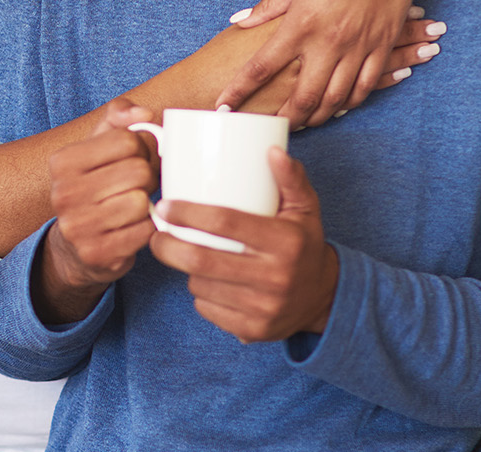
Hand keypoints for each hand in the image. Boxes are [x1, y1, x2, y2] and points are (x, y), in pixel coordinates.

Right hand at [33, 98, 159, 324]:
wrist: (74, 245)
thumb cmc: (94, 186)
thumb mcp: (98, 145)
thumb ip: (119, 116)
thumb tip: (145, 114)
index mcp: (62, 161)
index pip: (127, 140)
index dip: (141, 149)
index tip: (133, 159)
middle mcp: (63, 193)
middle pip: (138, 171)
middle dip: (147, 177)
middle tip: (138, 186)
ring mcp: (77, 227)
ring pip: (141, 202)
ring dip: (146, 205)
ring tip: (133, 206)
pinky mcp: (95, 254)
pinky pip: (144, 232)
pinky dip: (147, 229)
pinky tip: (133, 228)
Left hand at [149, 148, 337, 343]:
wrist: (324, 298)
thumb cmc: (304, 245)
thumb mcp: (306, 209)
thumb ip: (291, 178)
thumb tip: (271, 149)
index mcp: (285, 242)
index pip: (226, 223)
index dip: (189, 213)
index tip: (165, 206)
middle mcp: (275, 277)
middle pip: (202, 261)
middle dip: (168, 246)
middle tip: (156, 233)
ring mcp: (263, 308)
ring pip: (200, 286)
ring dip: (185, 270)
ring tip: (185, 255)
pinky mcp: (253, 331)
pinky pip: (208, 310)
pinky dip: (199, 294)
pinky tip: (204, 282)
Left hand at [218, 0, 433, 126]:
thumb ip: (271, 6)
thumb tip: (241, 21)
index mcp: (301, 21)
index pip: (261, 66)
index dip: (240, 90)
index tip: (223, 107)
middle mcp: (329, 40)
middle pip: (303, 96)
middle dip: (284, 119)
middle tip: (270, 130)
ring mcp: (359, 45)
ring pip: (337, 98)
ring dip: (319, 116)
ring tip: (304, 124)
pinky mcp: (384, 43)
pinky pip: (368, 85)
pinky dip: (352, 102)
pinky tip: (341, 107)